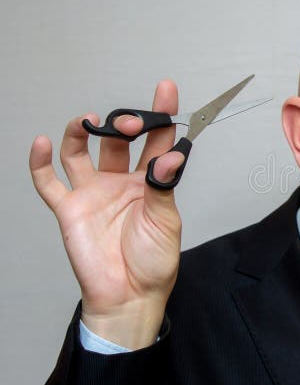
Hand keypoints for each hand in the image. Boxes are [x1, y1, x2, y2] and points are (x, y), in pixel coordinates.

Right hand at [29, 81, 184, 348]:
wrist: (129, 296)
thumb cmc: (154, 261)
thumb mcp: (166, 221)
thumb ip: (165, 186)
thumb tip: (173, 154)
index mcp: (151, 182)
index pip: (158, 140)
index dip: (162, 114)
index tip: (166, 87)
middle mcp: (121, 181)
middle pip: (120, 141)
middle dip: (125, 124)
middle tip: (130, 122)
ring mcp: (93, 193)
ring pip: (82, 152)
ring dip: (83, 132)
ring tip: (88, 121)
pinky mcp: (70, 209)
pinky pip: (49, 182)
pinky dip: (41, 162)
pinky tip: (42, 142)